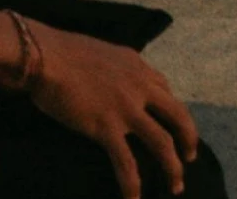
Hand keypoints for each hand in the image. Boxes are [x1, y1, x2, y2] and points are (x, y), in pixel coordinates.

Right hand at [26, 24, 199, 198]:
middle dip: (189, 139)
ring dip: (173, 167)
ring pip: (162, 142)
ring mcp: (126, 108)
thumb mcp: (102, 53)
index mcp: (138, 67)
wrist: (46, 56)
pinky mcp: (106, 127)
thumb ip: (116, 69)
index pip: (166, 91)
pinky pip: (126, 162)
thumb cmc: (63, 52)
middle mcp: (140, 87)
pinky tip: (133, 198)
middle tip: (189, 158)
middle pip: (178, 116)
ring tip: (176, 186)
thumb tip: (113, 78)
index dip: (173, 112)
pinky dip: (132, 184)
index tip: (173, 126)